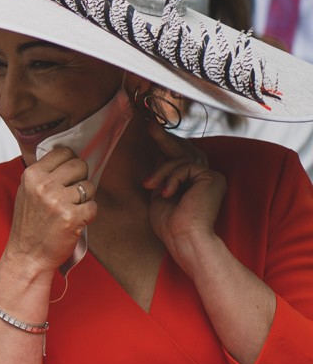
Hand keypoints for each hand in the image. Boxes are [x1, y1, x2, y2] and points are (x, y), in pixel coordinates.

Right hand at [5, 146, 95, 274]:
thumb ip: (45, 174)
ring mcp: (57, 201)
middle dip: (80, 178)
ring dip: (85, 199)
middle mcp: (43, 185)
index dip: (70, 163)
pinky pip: (93, 206)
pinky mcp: (72, 217)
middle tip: (71, 194)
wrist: (27, 255)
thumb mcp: (27, 192)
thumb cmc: (30, 224)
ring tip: (69, 210)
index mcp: (31, 175)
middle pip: (79, 165)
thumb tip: (71, 158)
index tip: (67, 175)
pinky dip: (88, 214)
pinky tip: (75, 221)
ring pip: (89, 186)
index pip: (63, 152)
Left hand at [143, 122, 225, 257]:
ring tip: (151, 186)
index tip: (152, 128)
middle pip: (185, 151)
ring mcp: (211, 177)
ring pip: (180, 159)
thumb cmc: (170, 225)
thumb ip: (163, 175)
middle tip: (150, 125)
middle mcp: (205, 178)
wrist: (184, 239)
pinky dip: (171, 178)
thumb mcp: (160, 193)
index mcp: (193, 183)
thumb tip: (160, 153)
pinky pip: (184, 166)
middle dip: (165, 138)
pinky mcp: (212, 177)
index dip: (166, 144)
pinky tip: (167, 194)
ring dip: (160, 172)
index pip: (180, 158)